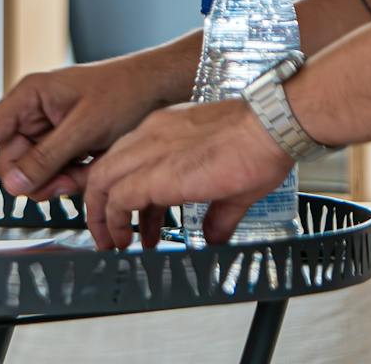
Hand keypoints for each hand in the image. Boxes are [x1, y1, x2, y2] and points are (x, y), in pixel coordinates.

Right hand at [0, 55, 179, 202]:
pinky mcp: (67, 144)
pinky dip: (74, 177)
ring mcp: (50, 129)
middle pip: (13, 163)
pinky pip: (57, 173)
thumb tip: (12, 184)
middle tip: (68, 179)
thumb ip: (46, 158)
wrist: (160, 88)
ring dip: (60, 180)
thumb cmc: (125, 92)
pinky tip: (95, 165)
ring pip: (36, 173)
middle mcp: (34, 112)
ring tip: (88, 168)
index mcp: (29, 96)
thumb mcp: (84, 128)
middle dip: (38, 179)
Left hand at [81, 99, 291, 250]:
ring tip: (115, 243)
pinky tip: (126, 240)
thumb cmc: (257, 142)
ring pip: (102, 182)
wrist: (270, 127)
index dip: (118, 189)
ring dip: (103, 217)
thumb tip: (213, 236)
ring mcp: (151, 151)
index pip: (124, 159)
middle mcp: (150, 135)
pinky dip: (115, 221)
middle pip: (104, 169)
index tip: (125, 213)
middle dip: (100, 206)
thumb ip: (217, 212)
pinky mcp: (158, 174)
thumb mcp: (228, 181)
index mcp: (164, 129)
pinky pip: (119, 198)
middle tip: (111, 234)